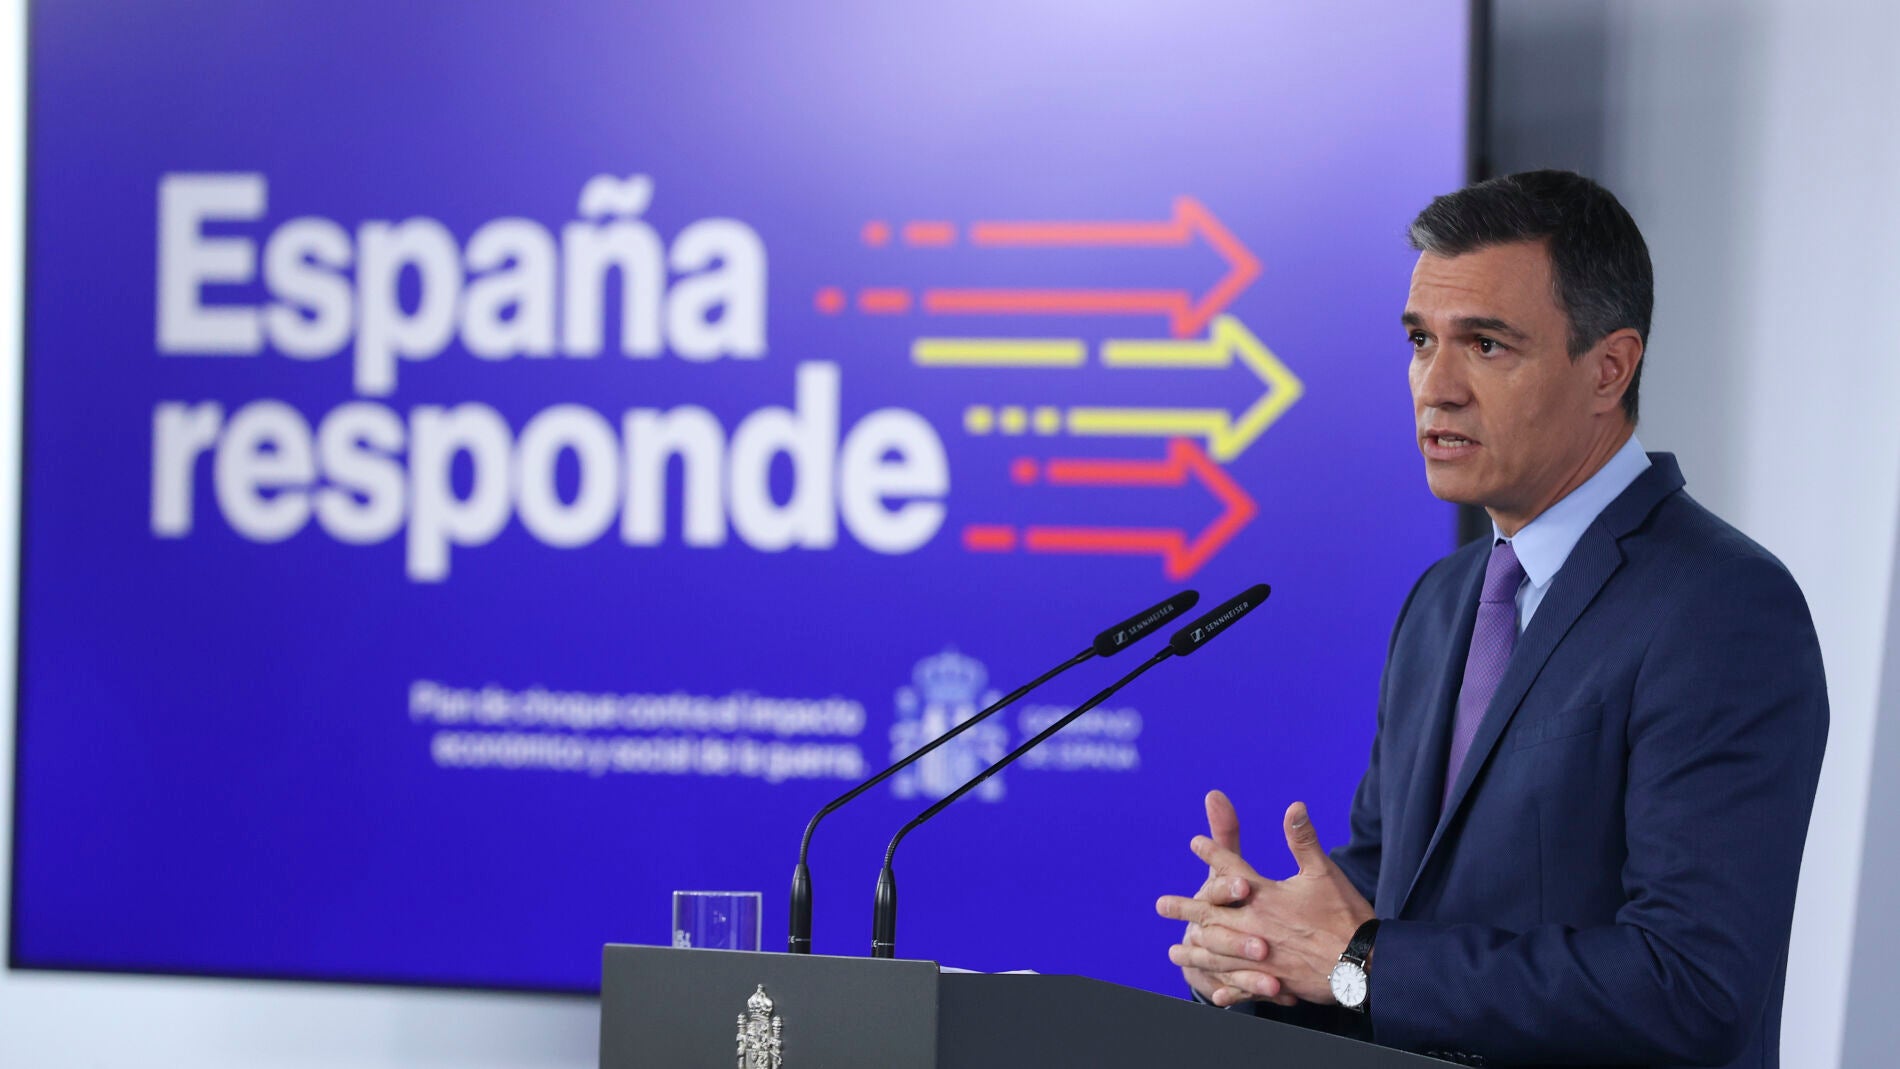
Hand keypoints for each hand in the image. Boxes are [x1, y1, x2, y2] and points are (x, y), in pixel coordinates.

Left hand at [1158, 801, 1374, 1004]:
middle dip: (1185, 908)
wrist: (1364, 963)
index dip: (1212, 853)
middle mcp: (1256, 926)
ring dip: (1195, 951)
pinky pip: (1242, 986)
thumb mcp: (1324, 872)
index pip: (1231, 870)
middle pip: (1212, 914)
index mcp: (1266, 896)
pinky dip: (1226, 988)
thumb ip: (1303, 839)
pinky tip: (1213, 993)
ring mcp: (1261, 957)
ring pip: (1219, 953)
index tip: (1194, 842)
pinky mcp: (1274, 981)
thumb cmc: (1345, 915)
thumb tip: (1294, 805)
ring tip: (1175, 951)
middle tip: (1161, 906)